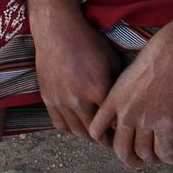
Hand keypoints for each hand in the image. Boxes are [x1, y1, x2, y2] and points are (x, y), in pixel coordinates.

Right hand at [32, 13, 120, 142]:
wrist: (58, 32)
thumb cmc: (89, 43)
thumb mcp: (112, 61)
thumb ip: (117, 88)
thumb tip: (122, 107)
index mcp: (98, 90)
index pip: (112, 122)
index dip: (119, 130)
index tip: (124, 132)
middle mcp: (78, 100)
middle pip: (94, 133)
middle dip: (105, 139)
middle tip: (113, 140)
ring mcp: (61, 102)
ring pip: (76, 132)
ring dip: (88, 136)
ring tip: (96, 134)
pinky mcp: (48, 99)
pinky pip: (59, 124)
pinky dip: (70, 128)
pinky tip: (78, 124)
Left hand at [88, 38, 172, 167]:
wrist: (172, 55)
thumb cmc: (152, 60)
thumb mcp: (126, 77)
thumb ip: (119, 97)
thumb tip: (120, 115)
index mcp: (113, 101)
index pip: (96, 130)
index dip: (103, 141)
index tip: (115, 143)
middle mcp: (126, 114)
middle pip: (121, 150)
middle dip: (129, 160)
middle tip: (137, 163)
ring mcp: (145, 121)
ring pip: (143, 153)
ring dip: (151, 160)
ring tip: (158, 160)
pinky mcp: (166, 124)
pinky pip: (162, 151)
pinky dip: (166, 158)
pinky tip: (170, 157)